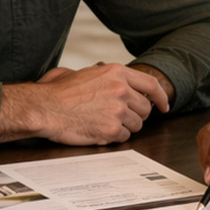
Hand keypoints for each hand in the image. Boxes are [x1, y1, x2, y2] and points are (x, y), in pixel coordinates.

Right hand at [0, 63, 168, 144]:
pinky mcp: (111, 129)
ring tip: (104, 123)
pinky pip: (123, 137)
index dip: (161, 98)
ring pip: (136, 125)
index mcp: (117, 72)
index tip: (163, 106)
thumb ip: (105, 76)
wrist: (45, 108)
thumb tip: (116, 82)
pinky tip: (99, 131)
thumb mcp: (85, 72)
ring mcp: (118, 110)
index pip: (151, 85)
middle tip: (120, 117)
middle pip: (144, 109)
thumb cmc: (58, 92)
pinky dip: (114, 137)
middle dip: (136, 115)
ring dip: (124, 127)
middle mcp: (121, 90)